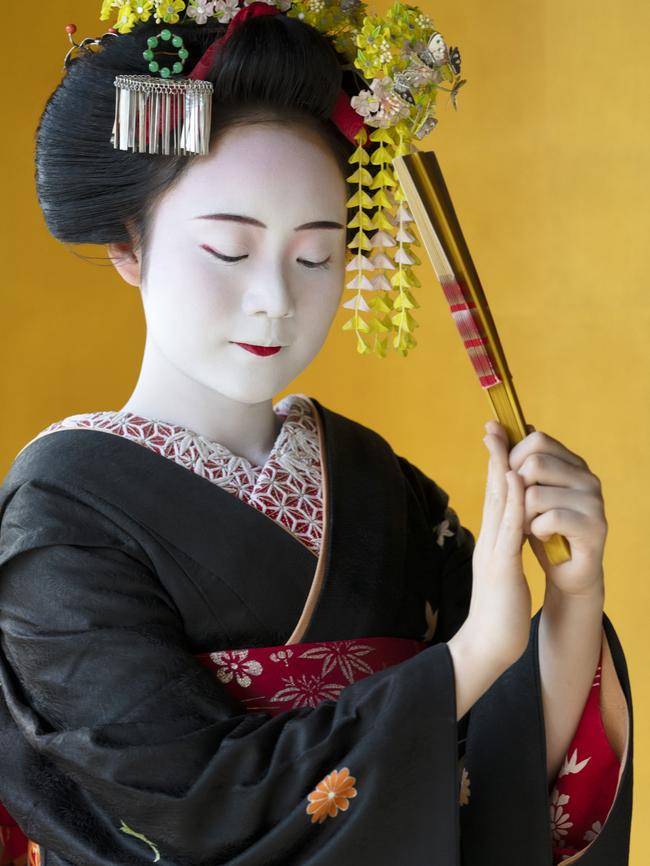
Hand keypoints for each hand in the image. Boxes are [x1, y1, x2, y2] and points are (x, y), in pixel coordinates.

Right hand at [464, 420, 532, 668]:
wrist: (485, 648)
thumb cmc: (497, 613)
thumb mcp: (502, 572)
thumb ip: (504, 547)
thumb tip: (511, 527)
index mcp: (490, 543)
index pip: (493, 498)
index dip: (495, 466)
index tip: (497, 438)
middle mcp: (487, 541)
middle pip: (490, 492)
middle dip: (493, 457)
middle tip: (491, 425)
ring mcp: (491, 553)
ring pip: (496, 504)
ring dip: (498, 469)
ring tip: (501, 439)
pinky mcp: (501, 569)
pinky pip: (507, 530)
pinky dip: (510, 503)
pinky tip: (513, 482)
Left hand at [485, 420, 606, 598]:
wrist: (567, 572)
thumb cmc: (543, 529)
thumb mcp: (524, 492)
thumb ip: (512, 461)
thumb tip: (493, 425)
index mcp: (572, 463)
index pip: (537, 440)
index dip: (514, 456)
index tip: (509, 477)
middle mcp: (587, 477)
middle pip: (534, 463)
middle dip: (516, 489)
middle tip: (520, 509)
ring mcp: (594, 501)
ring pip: (535, 493)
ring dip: (522, 515)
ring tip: (529, 526)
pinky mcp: (594, 526)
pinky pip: (549, 518)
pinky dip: (536, 530)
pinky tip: (542, 536)